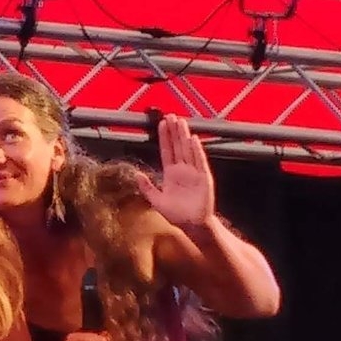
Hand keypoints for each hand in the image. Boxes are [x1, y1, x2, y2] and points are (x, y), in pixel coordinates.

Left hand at [141, 114, 216, 228]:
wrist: (193, 226)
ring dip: (184, 136)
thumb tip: (136, 174)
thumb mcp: (157, 201)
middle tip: (171, 115)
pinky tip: (192, 139)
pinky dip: (197, 150)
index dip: (164, 137)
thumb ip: (147, 188)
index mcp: (171, 174)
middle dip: (174, 131)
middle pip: (177, 146)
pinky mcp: (204, 178)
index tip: (162, 124)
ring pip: (188, 150)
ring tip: (181, 121)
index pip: (166, 151)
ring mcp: (194, 172)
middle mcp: (182, 170)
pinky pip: (200, 162)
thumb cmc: (177, 215)